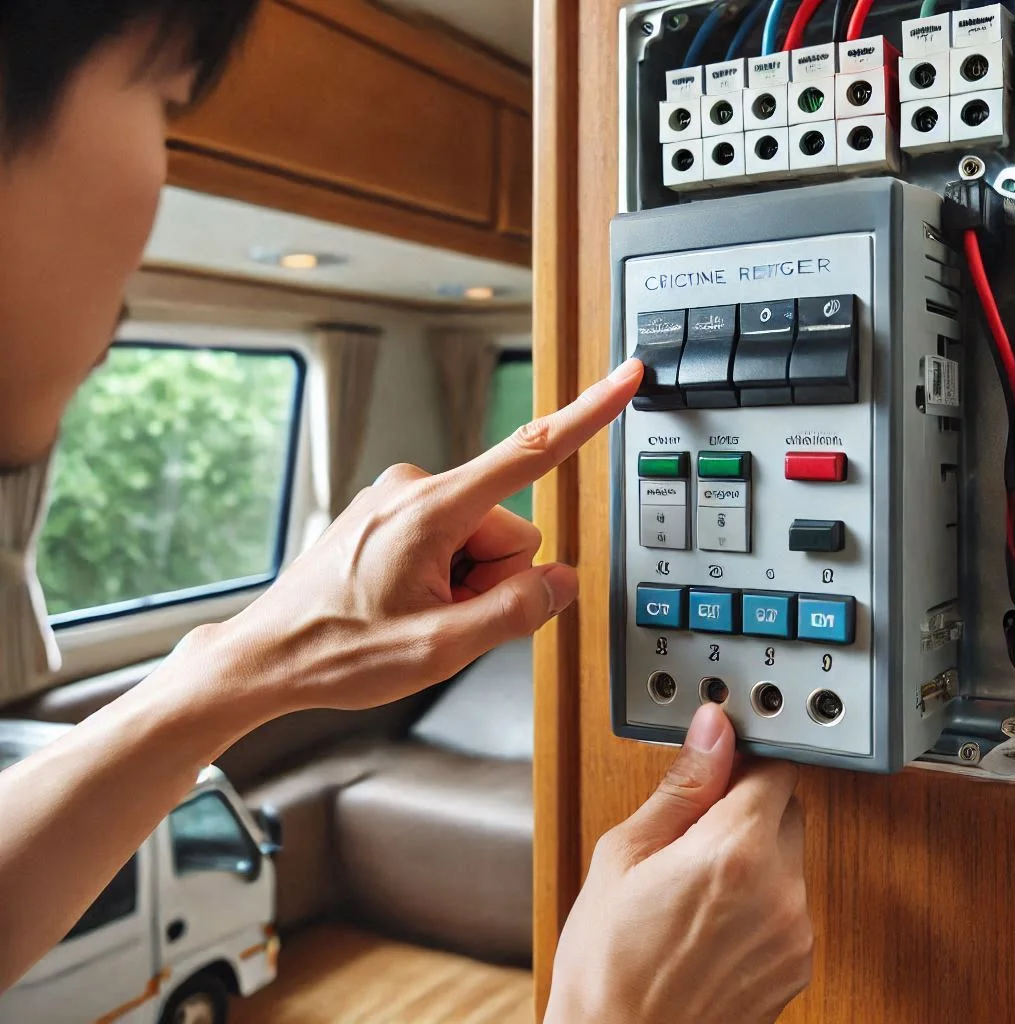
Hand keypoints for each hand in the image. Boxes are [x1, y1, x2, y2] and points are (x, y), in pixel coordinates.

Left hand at [209, 359, 644, 710]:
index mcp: (432, 508)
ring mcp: (398, 498)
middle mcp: (414, 486)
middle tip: (445, 616)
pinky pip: (449, 537)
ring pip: (479, 537)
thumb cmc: (337, 651)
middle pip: (508, 528)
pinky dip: (444, 574)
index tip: (625, 379)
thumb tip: (561, 581)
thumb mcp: (442, 647)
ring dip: (466, 581)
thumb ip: (517, 610)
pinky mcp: (390, 512)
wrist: (268, 657)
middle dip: (492, 578)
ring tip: (418, 612)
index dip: (589, 415)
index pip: (533, 452)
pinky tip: (404, 602)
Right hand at [546, 704, 812, 1023]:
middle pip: (786, 808)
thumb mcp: (625, 853)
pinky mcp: (795, 967)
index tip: (714, 762)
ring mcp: (794, 936)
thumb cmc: (606, 964)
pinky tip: (707, 914)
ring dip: (752, 852)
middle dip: (744, 803)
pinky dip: (759, 896)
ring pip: (787, 857)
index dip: (740, 758)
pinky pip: (787, 904)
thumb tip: (711, 732)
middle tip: (689, 828)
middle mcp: (781, 893)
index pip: (775, 766)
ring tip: (690, 880)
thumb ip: (682, 785)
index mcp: (735, 853)